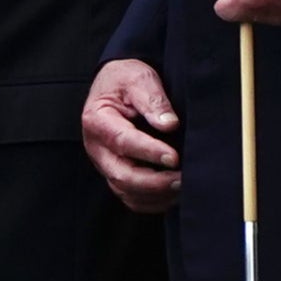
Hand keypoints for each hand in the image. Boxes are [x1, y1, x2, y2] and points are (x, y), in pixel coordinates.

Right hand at [83, 57, 181, 213]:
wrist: (116, 86)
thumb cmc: (125, 81)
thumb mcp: (138, 79)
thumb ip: (153, 100)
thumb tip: (169, 124)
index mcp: (97, 120)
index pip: (123, 142)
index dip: (149, 152)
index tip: (175, 157)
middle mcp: (97, 148)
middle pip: (122, 176)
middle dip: (155, 182)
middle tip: (183, 179)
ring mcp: (105, 164)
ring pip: (126, 191)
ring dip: (156, 195)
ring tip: (183, 187)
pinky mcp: (115, 175)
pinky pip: (131, 198)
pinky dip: (152, 202)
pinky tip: (172, 195)